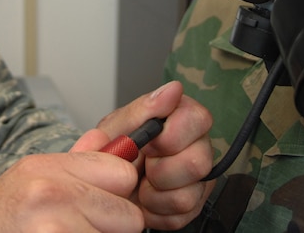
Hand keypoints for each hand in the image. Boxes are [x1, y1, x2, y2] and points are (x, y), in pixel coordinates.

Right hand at [0, 151, 143, 232]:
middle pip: (129, 216)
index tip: (104, 207)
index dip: (119, 196)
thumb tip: (104, 140)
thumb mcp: (27, 182)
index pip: (123, 174)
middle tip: (80, 230)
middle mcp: (50, 193)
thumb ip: (72, 164)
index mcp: (46, 169)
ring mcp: (53, 228)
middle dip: (111, 229)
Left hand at [72, 81, 214, 229]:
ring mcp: (198, 177)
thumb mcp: (118, 126)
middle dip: (160, 170)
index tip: (149, 143)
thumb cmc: (113, 150)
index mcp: (181, 117)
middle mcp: (197, 145)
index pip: (199, 119)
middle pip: (198, 162)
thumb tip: (173, 89)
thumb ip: (145, 108)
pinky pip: (182, 215)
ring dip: (154, 194)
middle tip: (143, 165)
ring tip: (141, 183)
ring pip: (189, 194)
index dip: (171, 136)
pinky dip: (156, 211)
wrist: (104, 184)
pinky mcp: (194, 205)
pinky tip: (146, 198)